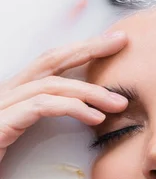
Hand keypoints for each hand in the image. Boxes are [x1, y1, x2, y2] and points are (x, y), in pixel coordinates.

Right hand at [0, 31, 128, 162]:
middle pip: (51, 61)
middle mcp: (7, 92)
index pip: (49, 64)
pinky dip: (71, 108)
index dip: (79, 49)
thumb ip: (46, 119)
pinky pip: (40, 107)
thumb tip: (91, 118)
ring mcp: (2, 104)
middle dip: (88, 48)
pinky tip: (94, 117)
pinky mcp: (2, 122)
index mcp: (14, 94)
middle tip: (120, 42)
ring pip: (51, 84)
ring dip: (89, 92)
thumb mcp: (23, 136)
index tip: (109, 42)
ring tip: (118, 103)